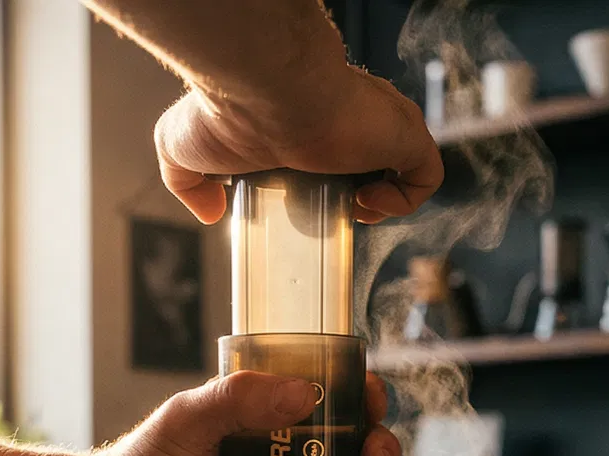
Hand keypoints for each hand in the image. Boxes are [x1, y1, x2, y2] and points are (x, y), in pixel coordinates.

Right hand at [155, 65, 443, 224]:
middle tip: (331, 211)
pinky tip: (368, 204)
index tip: (307, 205)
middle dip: (355, 192)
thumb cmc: (227, 111)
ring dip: (382, 199)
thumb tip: (210, 213)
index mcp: (307, 118)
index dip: (326, 185)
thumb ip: (190, 182)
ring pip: (401, 167)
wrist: (264, 89)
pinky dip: (405, 200)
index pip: (331, 151)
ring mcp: (379, 127)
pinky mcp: (404, 135)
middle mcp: (348, 119)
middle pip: (370, 161)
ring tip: (353, 208)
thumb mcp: (183, 150)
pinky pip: (425, 175)